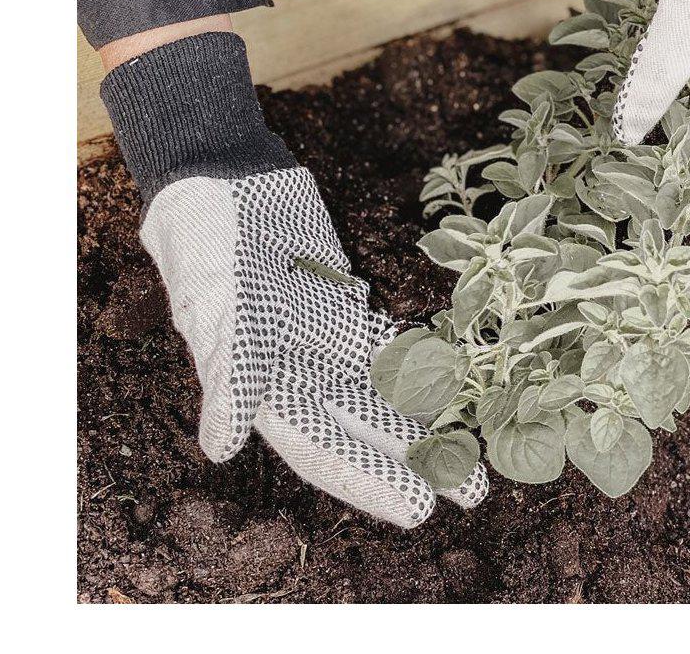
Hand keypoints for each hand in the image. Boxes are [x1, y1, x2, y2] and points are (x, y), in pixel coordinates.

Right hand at [141, 164, 488, 527]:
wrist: (222, 180)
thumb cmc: (209, 246)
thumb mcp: (215, 308)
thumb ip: (229, 375)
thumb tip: (222, 449)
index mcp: (264, 387)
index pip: (324, 448)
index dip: (369, 480)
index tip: (419, 509)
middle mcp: (300, 370)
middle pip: (367, 428)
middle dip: (417, 460)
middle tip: (474, 492)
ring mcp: (326, 336)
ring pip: (387, 388)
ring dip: (430, 416)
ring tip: (479, 444)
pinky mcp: (344, 301)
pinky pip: (390, 338)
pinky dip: (423, 357)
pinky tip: (461, 375)